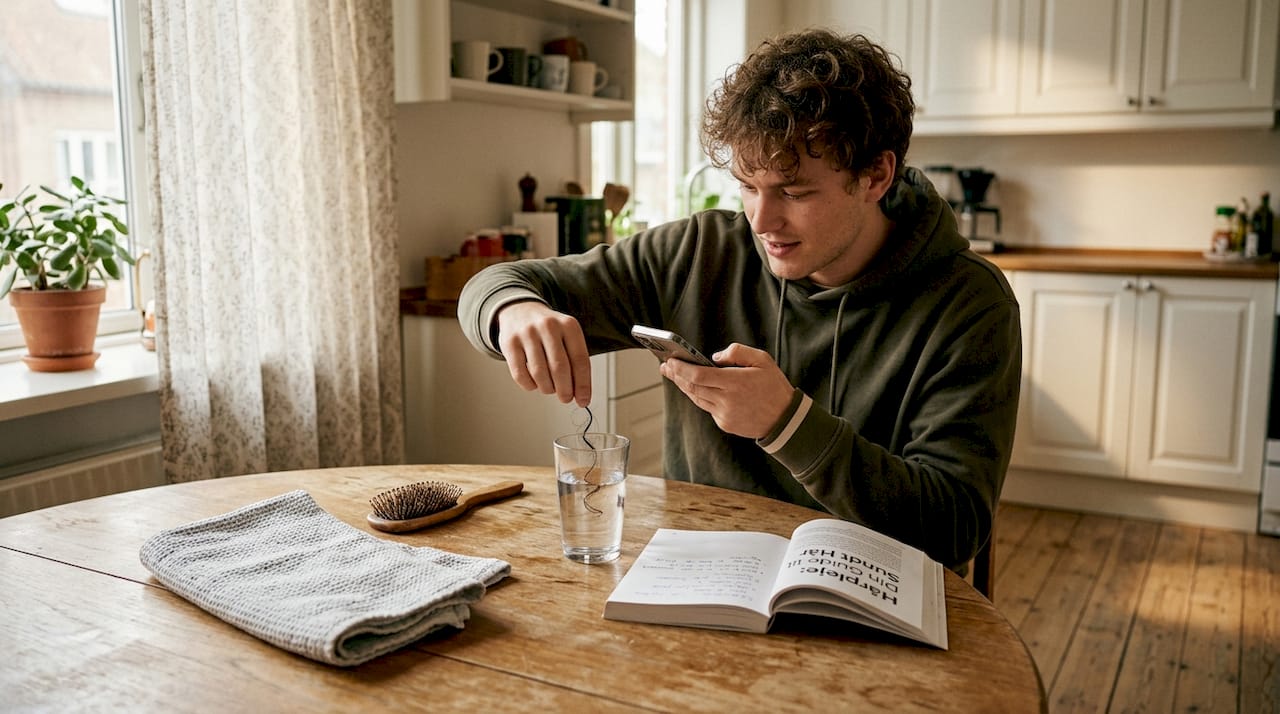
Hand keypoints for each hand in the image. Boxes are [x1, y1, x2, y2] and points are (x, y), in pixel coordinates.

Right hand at [495, 301, 591, 406]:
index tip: (583, 401)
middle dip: (565, 390)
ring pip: (540, 374)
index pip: (580, 360)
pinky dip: (530, 386)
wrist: (520, 310)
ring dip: (547, 389)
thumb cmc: (549, 331)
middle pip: (560, 368)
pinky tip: (534, 384)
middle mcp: (548, 326)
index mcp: (569, 325)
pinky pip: (520, 374)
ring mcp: (527, 333)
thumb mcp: (567, 336)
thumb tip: (580, 394)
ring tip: (550, 389)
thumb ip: (575, 361)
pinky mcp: (510, 343)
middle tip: (566, 398)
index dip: (583, 385)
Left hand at [659, 343, 793, 438]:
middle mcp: (726, 400)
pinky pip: (707, 407)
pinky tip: (694, 388)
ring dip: (684, 386)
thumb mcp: (763, 360)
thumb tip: (715, 356)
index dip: (681, 368)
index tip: (670, 360)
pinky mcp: (725, 423)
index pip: (698, 375)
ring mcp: (724, 414)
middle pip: (692, 387)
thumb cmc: (774, 387)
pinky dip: (699, 396)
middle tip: (666, 366)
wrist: (785, 420)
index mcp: (735, 382)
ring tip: (675, 375)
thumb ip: (738, 352)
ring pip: (696, 398)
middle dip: (677, 375)